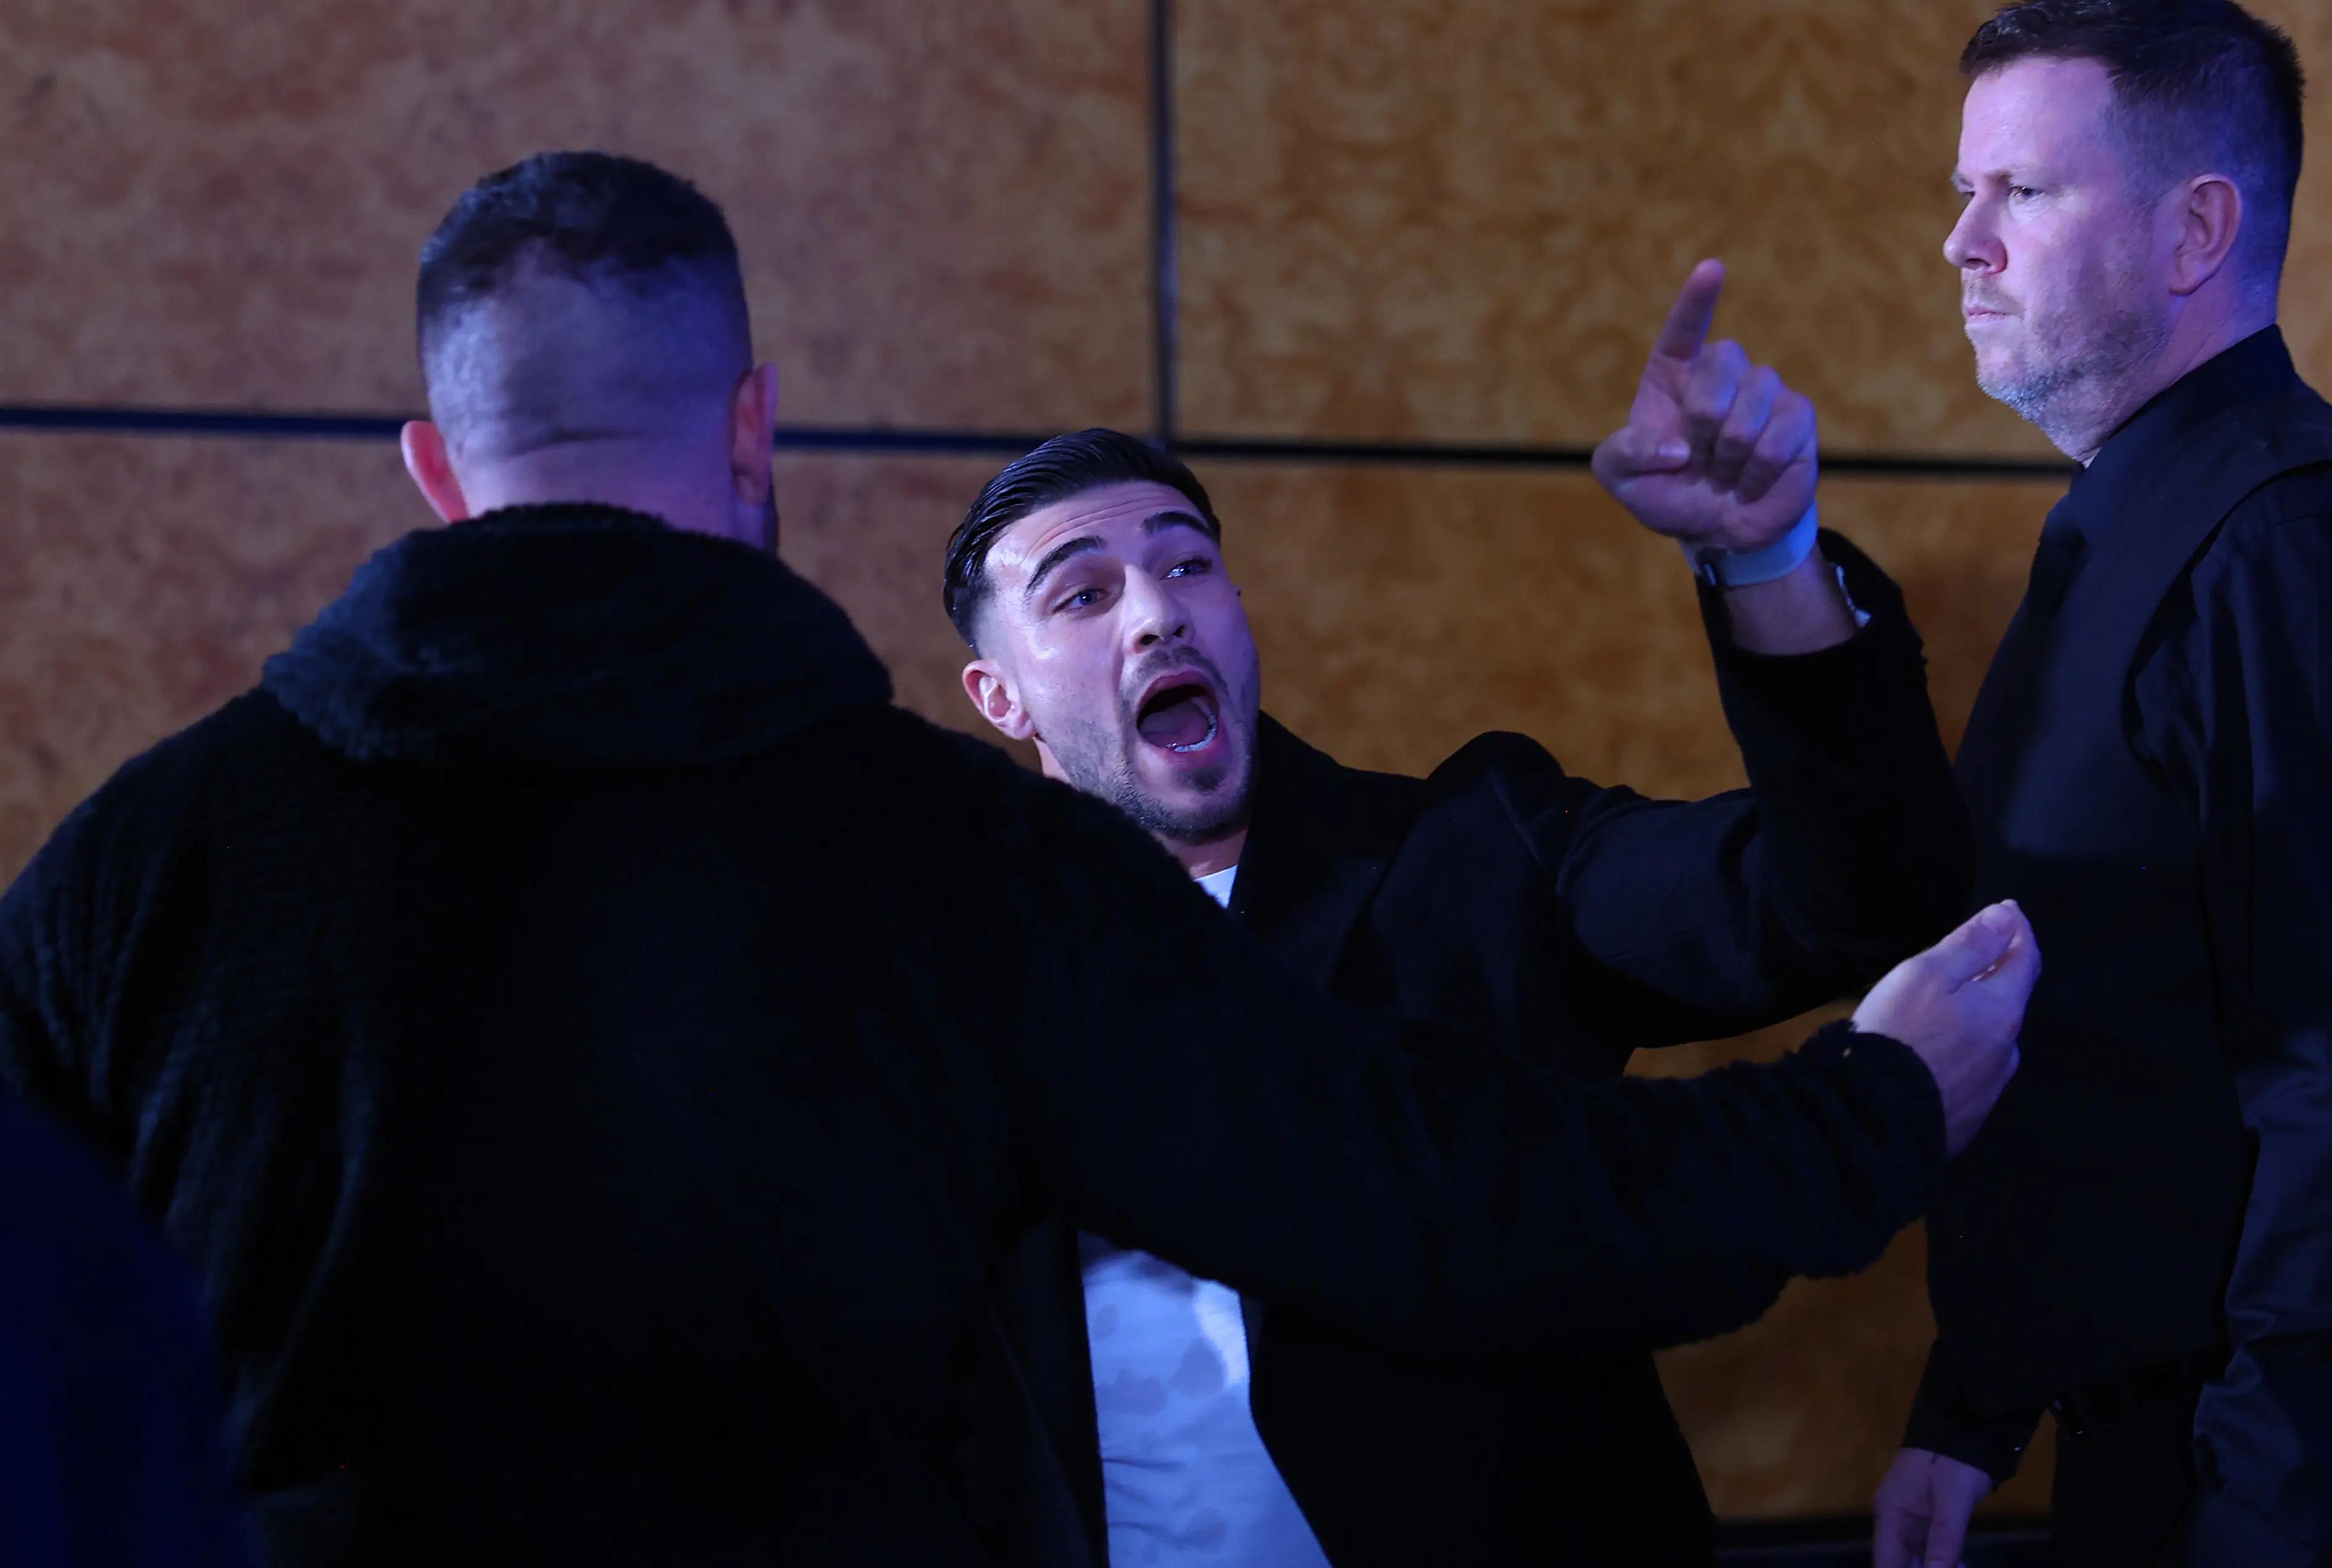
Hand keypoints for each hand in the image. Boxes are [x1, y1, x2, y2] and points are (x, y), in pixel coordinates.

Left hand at [1591, 259, 1818, 553]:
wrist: (1718, 530)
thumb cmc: (1667, 493)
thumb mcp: (1622, 480)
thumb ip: (1623, 455)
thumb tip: (1674, 446)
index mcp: (1673, 376)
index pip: (1684, 330)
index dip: (1696, 300)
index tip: (1711, 268)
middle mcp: (1721, 374)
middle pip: (1722, 363)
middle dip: (1704, 419)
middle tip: (1695, 458)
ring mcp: (1763, 391)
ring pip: (1752, 403)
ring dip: (1729, 453)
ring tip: (1722, 474)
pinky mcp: (1797, 417)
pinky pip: (1778, 437)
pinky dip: (1756, 471)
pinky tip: (1748, 482)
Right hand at [1852, 902, 2035, 1158]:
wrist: (1874, 1116)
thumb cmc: (1899, 1032)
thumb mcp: (1926, 973)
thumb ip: (1971, 944)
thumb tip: (2008, 917)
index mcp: (2003, 1010)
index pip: (2025, 958)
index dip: (2016, 929)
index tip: (2005, 909)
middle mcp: (2007, 1050)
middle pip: (2009, 1002)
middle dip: (1995, 976)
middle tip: (1971, 958)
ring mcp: (1988, 1089)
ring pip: (1990, 1042)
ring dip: (1977, 1020)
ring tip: (1945, 1010)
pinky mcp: (1965, 1118)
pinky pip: (1969, 1076)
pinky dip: (1959, 1055)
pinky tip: (1932, 1057)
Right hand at [1872, 1446, 1993, 1567]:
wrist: (1966, 1423)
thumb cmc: (1955, 1459)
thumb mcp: (1953, 1498)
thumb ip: (1944, 1539)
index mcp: (1891, 1513)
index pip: (1886, 1563)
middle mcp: (1894, 1519)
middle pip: (1898, 1563)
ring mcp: (1911, 1518)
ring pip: (1915, 1559)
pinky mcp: (1928, 1517)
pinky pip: (1930, 1549)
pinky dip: (1942, 1563)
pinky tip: (1960, 1567)